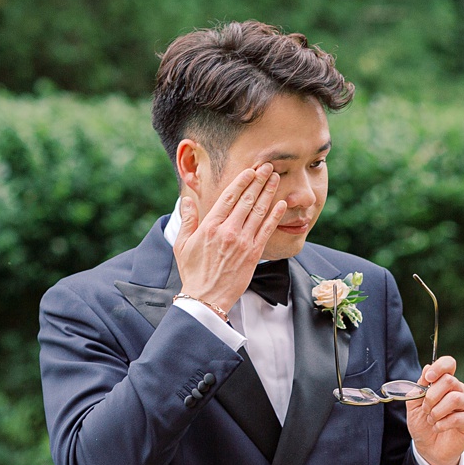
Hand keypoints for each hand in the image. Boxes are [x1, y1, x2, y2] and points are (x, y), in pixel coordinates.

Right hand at [172, 162, 288, 316]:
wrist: (206, 297)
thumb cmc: (193, 271)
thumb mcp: (182, 245)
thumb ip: (187, 220)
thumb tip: (187, 200)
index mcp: (209, 226)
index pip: (228, 198)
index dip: (241, 182)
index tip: (250, 170)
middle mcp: (228, 231)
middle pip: (246, 200)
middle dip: (258, 181)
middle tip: (267, 167)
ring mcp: (242, 242)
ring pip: (258, 211)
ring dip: (268, 193)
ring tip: (275, 179)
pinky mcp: (253, 253)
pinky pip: (266, 230)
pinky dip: (274, 215)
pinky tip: (281, 204)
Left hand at [405, 356, 463, 464]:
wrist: (428, 448)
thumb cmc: (422, 424)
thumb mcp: (413, 405)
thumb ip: (418, 388)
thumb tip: (426, 368)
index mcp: (445, 383)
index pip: (449, 364)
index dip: (439, 367)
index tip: (428, 378)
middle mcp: (459, 390)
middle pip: (449, 381)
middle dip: (431, 396)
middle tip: (425, 409)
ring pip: (455, 398)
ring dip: (437, 411)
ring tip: (431, 420)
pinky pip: (458, 416)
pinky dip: (442, 423)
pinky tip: (438, 427)